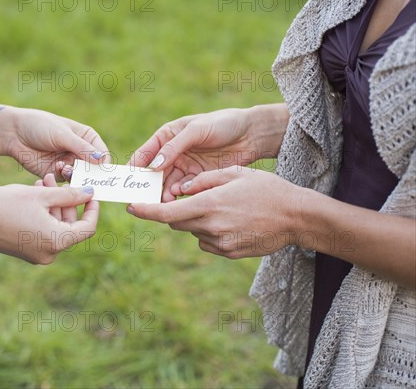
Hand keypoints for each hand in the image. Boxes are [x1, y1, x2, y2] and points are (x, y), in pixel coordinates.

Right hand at [0, 183, 98, 264]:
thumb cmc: (4, 203)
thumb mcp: (41, 195)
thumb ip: (70, 195)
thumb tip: (90, 193)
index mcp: (56, 241)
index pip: (88, 227)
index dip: (92, 208)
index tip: (90, 192)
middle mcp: (49, 253)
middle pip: (71, 226)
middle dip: (67, 201)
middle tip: (56, 179)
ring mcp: (37, 254)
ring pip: (57, 226)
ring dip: (54, 205)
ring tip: (42, 182)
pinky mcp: (26, 251)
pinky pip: (44, 232)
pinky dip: (44, 215)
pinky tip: (35, 196)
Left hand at [5, 108, 108, 179]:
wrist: (13, 133)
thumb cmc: (39, 126)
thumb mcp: (62, 134)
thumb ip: (81, 148)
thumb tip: (102, 160)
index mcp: (86, 138)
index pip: (102, 153)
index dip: (104, 163)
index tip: (101, 170)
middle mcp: (79, 152)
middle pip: (93, 168)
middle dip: (89, 173)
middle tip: (84, 175)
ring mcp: (68, 163)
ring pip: (79, 176)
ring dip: (74, 174)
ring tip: (64, 166)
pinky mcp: (56, 173)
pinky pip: (65, 181)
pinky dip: (63, 176)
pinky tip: (56, 168)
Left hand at [126, 167, 301, 258]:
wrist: (296, 217)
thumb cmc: (266, 189)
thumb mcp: (234, 174)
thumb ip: (203, 180)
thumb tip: (181, 188)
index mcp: (208, 205)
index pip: (166, 212)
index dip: (145, 211)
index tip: (130, 208)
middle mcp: (210, 227)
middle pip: (176, 222)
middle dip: (176, 211)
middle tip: (193, 198)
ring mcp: (220, 243)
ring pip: (192, 232)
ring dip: (196, 220)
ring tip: (224, 208)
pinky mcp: (229, 253)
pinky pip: (207, 243)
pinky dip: (210, 232)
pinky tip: (232, 221)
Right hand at [127, 105, 287, 201]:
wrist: (251, 134)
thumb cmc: (223, 123)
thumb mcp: (197, 129)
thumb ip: (175, 146)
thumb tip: (155, 165)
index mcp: (167, 136)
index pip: (145, 153)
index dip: (135, 167)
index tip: (129, 180)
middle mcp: (172, 153)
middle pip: (154, 173)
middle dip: (149, 185)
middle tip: (144, 198)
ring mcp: (185, 166)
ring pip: (167, 183)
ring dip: (164, 192)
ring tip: (165, 200)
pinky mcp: (198, 178)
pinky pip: (183, 189)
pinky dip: (179, 195)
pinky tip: (179, 198)